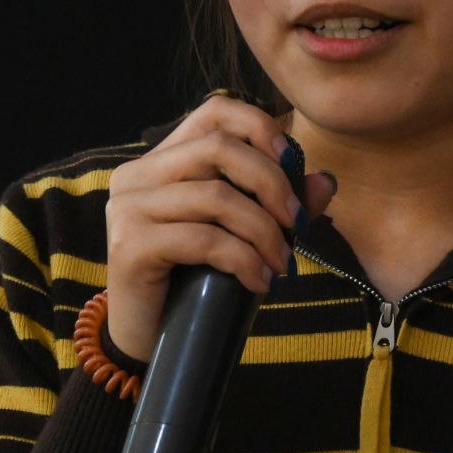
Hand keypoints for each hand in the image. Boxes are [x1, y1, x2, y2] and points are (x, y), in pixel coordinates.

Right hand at [102, 96, 337, 361]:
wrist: (147, 339)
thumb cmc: (194, 283)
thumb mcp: (243, 238)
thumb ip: (279, 207)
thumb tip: (324, 181)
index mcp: (163, 161)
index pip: (214, 112)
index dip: (258, 126)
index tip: (292, 161)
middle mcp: (138, 175)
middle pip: (218, 148)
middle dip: (272, 183)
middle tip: (298, 224)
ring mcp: (128, 208)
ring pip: (215, 197)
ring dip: (263, 232)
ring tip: (282, 263)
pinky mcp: (129, 245)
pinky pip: (202, 240)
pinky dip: (242, 259)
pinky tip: (259, 281)